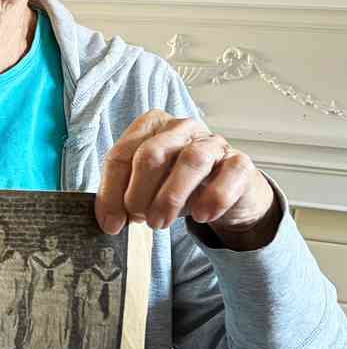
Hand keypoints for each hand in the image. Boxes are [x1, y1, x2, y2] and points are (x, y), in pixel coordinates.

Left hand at [95, 110, 278, 249]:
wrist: (226, 191)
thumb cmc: (177, 183)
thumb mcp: (146, 187)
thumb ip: (124, 195)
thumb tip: (109, 220)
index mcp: (151, 126)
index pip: (121, 155)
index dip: (111, 191)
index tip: (110, 223)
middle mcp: (181, 127)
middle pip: (152, 154)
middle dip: (139, 193)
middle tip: (138, 220)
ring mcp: (213, 142)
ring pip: (191, 160)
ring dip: (170, 197)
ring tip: (159, 223)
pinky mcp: (240, 163)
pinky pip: (228, 175)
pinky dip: (214, 198)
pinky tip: (201, 216)